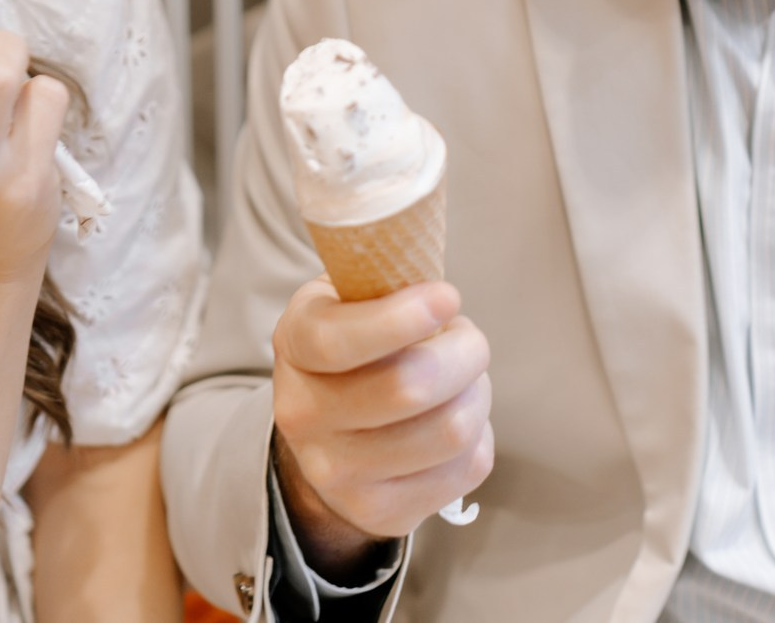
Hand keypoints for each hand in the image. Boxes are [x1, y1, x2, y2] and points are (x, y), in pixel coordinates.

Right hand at [270, 277, 493, 574]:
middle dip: (465, 352)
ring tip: (466, 380)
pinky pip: (465, 469)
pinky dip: (480, 436)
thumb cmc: (355, 352)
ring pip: (449, 430)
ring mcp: (338, 474)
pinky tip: (456, 418)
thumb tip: (433, 261)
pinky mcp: (382, 513)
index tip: (447, 297)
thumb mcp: (346, 302)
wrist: (325, 439)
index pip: (340, 339)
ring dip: (477, 394)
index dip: (404, 317)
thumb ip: (381, 280)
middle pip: (410, 387)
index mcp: (295, 347)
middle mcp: (304, 415)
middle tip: (469, 339)